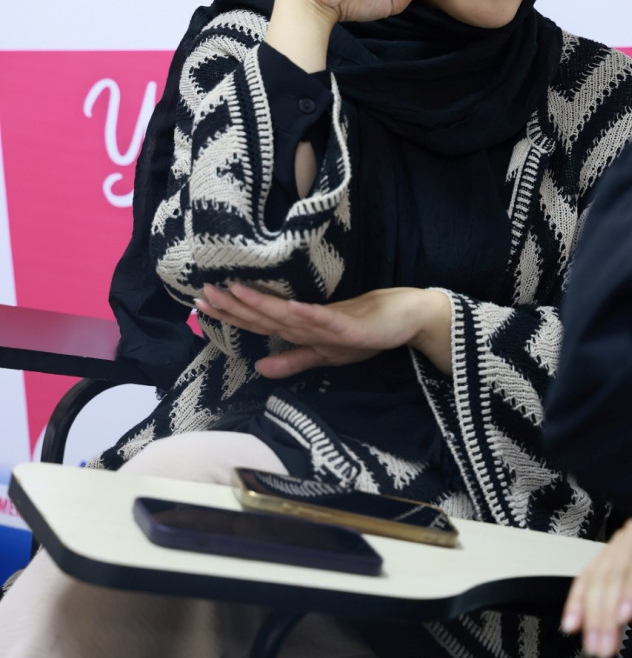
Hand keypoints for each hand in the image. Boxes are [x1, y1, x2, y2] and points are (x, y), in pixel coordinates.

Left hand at [194, 283, 452, 376]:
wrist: (405, 318)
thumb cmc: (364, 331)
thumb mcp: (325, 353)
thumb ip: (293, 361)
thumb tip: (258, 366)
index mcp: (300, 327)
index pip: (258, 321)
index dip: (230, 313)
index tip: (201, 303)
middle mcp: (308, 320)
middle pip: (265, 313)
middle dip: (234, 304)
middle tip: (203, 291)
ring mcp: (328, 320)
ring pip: (288, 313)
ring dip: (262, 302)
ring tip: (235, 290)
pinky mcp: (350, 324)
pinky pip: (325, 320)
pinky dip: (307, 314)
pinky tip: (289, 308)